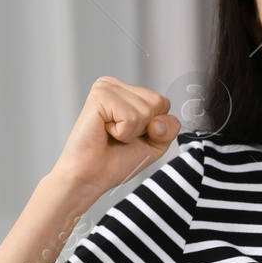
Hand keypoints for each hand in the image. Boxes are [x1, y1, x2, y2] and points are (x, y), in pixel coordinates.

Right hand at [51, 76, 181, 198]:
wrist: (91, 177)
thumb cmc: (117, 160)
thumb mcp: (156, 144)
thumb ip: (170, 127)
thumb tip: (158, 121)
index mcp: (127, 91)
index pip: (164, 103)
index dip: (155, 128)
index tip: (131, 136)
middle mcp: (115, 85)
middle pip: (159, 103)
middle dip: (145, 129)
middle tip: (120, 136)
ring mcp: (106, 88)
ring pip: (146, 110)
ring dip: (132, 132)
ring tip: (111, 135)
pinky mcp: (99, 96)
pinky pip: (131, 116)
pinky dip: (123, 133)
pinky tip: (105, 132)